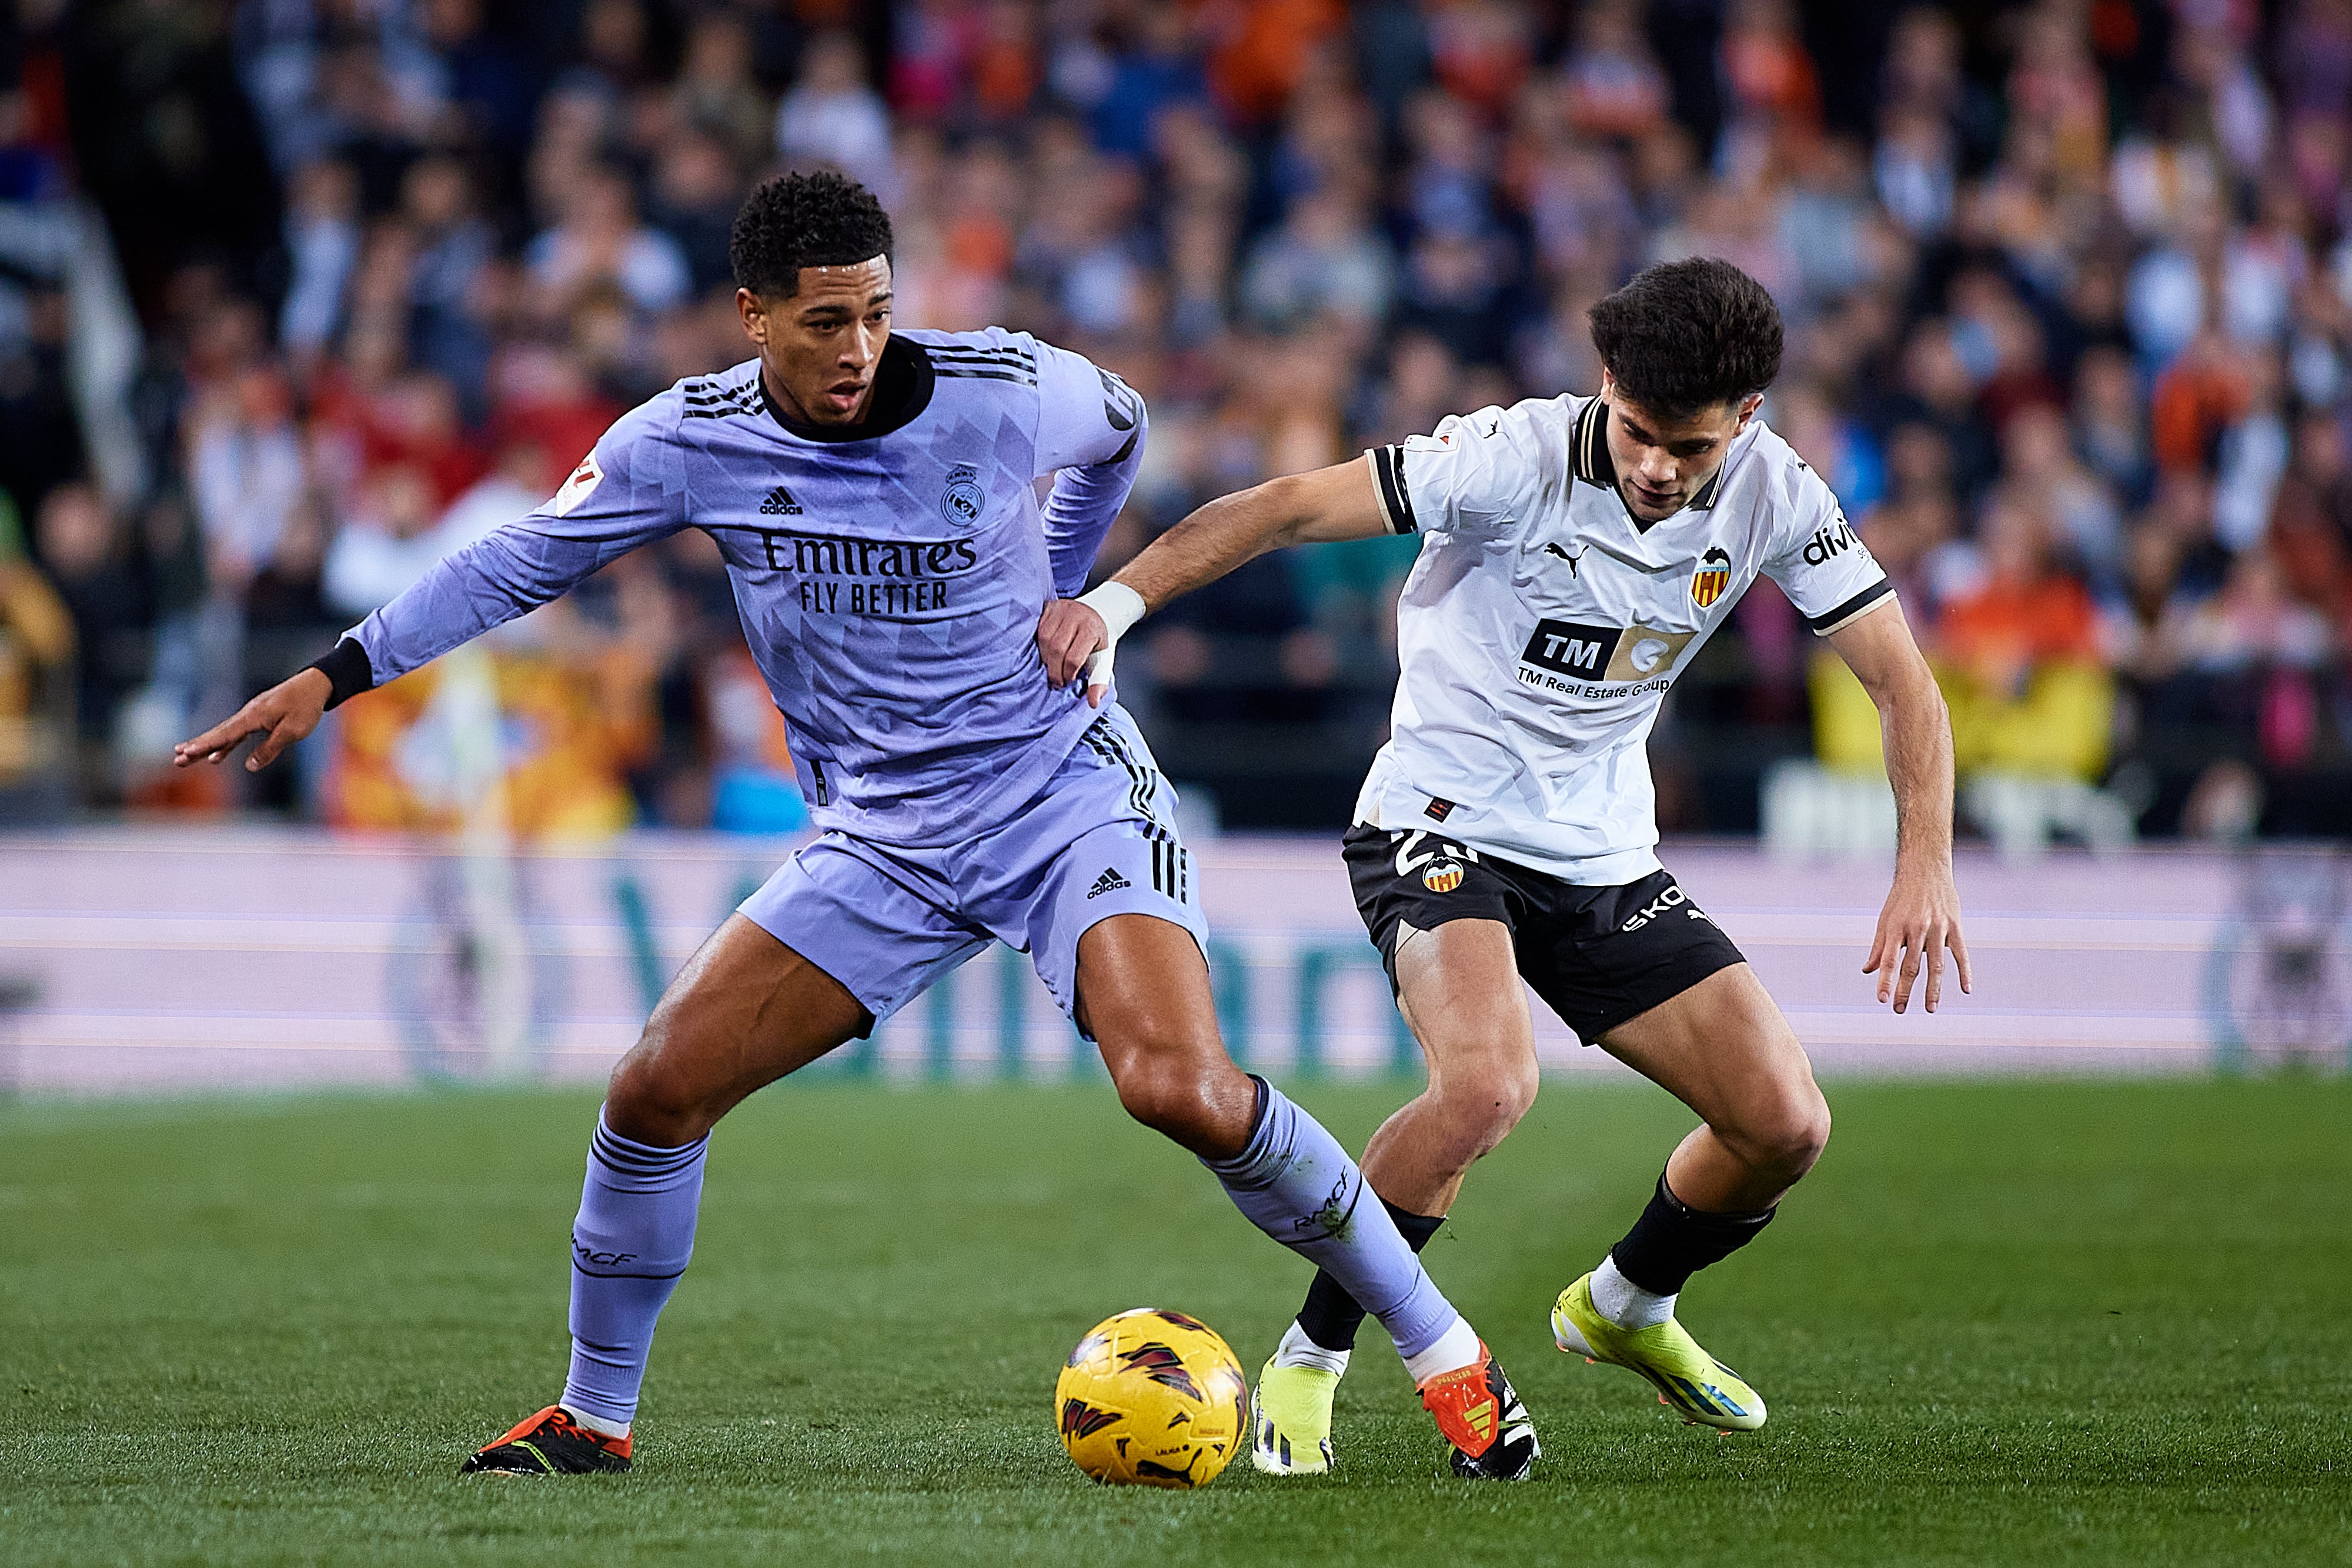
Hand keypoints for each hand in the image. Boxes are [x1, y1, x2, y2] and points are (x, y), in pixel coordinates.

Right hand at [173, 668, 332, 772]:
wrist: (315, 685)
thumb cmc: (306, 707)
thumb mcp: (293, 731)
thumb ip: (270, 749)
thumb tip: (249, 766)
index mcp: (253, 717)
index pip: (225, 734)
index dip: (205, 745)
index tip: (186, 752)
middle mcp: (247, 714)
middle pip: (218, 733)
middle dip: (197, 747)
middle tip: (177, 758)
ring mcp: (251, 715)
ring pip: (224, 733)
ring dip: (206, 746)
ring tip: (186, 757)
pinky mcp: (257, 717)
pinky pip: (236, 734)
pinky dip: (225, 745)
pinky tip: (217, 756)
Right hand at [1036, 597, 1113, 706]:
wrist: (1102, 612)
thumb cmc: (1100, 641)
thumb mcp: (1104, 661)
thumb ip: (1099, 682)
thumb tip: (1093, 703)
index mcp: (1091, 629)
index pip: (1073, 657)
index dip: (1067, 674)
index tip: (1068, 681)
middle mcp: (1075, 615)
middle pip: (1056, 648)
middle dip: (1054, 669)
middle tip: (1056, 680)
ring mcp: (1060, 608)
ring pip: (1043, 637)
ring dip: (1044, 657)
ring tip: (1050, 666)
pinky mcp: (1049, 605)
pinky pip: (1036, 627)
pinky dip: (1037, 643)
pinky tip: (1043, 652)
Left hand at [1864, 857, 1971, 1013]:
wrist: (1925, 868)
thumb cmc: (1901, 897)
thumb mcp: (1885, 919)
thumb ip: (1878, 947)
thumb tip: (1867, 971)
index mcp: (1895, 927)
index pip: (1888, 960)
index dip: (1885, 981)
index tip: (1882, 1000)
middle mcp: (1916, 928)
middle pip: (1911, 966)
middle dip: (1905, 990)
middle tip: (1900, 1010)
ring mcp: (1938, 927)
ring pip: (1936, 964)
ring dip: (1933, 989)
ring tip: (1930, 1009)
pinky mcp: (1955, 925)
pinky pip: (1961, 953)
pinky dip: (1965, 971)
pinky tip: (1966, 989)